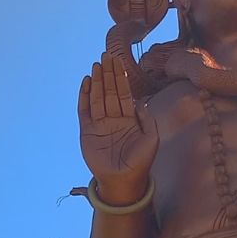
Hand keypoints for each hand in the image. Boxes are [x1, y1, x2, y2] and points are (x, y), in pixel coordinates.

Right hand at [78, 51, 157, 202]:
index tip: (117, 61)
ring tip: (97, 65)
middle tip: (106, 56)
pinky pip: (85, 110)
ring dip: (97, 81)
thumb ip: (147, 119)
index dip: (120, 77)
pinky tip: (87, 82)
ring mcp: (100, 124)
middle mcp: (114, 119)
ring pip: (98, 98)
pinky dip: (85, 96)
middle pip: (110, 92)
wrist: (124, 181)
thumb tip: (140, 101)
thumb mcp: (151, 139)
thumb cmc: (140, 163)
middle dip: (108, 74)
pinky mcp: (87, 132)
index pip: (124, 93)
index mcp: (129, 119)